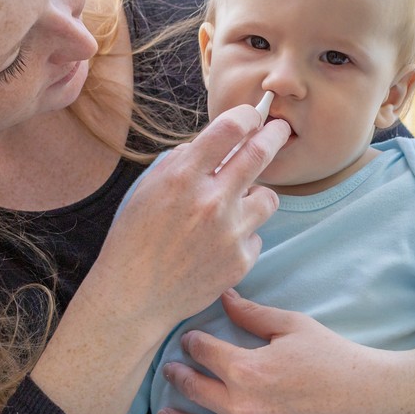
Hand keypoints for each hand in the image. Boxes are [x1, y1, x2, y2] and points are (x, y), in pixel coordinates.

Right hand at [92, 103, 290, 330]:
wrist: (133, 297)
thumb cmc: (134, 239)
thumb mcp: (148, 188)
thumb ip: (182, 162)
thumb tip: (217, 144)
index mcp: (183, 178)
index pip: (229, 129)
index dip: (247, 116)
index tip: (253, 116)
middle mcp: (211, 202)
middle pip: (259, 155)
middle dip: (274, 136)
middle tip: (280, 129)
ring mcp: (230, 233)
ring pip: (268, 198)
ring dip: (257, 194)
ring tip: (239, 203)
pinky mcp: (241, 261)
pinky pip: (256, 235)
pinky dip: (243, 235)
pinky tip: (218, 244)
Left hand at [155, 290, 414, 413]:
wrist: (370, 398)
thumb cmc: (334, 357)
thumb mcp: (292, 326)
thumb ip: (252, 313)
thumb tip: (223, 295)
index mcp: (247, 369)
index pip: (203, 352)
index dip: (192, 342)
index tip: (189, 340)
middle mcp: (243, 407)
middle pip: (195, 390)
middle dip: (178, 376)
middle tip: (171, 370)